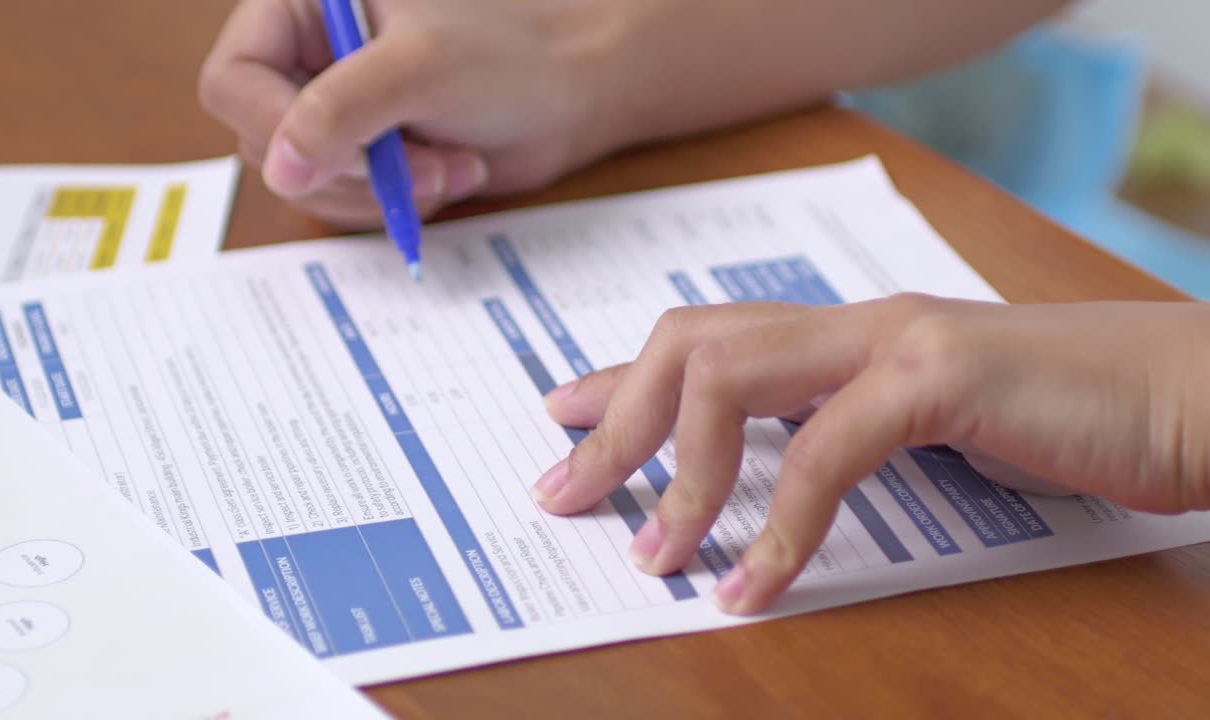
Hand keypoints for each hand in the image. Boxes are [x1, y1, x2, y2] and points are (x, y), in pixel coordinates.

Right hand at [199, 0, 615, 227]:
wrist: (573, 98)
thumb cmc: (509, 58)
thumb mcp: (420, 70)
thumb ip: (341, 110)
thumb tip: (279, 168)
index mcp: (303, 9)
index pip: (235, 78)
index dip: (274, 127)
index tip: (332, 158)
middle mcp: (309, 60)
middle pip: (267, 143)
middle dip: (350, 168)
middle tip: (421, 164)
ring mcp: (336, 114)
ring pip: (307, 184)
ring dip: (380, 193)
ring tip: (449, 166)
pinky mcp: (366, 159)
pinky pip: (346, 205)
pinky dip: (396, 205)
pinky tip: (449, 174)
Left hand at [533, 295, 1209, 614]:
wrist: (1183, 393)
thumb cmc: (1064, 418)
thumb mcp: (933, 428)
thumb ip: (852, 436)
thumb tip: (773, 486)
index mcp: (845, 332)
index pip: (705, 338)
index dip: (621, 378)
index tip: (563, 417)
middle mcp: (854, 322)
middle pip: (689, 345)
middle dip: (617, 421)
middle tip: (566, 492)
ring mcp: (893, 341)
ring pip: (729, 379)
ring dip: (677, 476)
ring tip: (653, 556)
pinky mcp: (940, 378)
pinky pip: (825, 452)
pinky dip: (777, 527)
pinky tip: (752, 587)